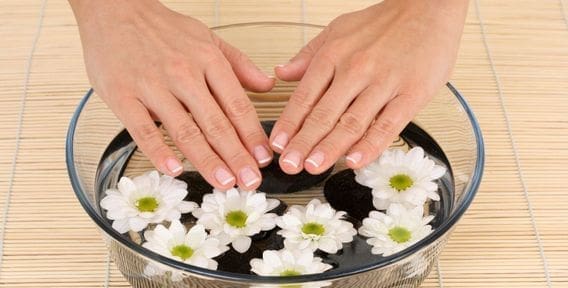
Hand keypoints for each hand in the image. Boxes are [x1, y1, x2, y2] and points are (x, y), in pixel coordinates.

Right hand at [70, 0, 274, 189]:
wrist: (113, 8)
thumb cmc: (162, 28)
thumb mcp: (208, 38)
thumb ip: (239, 64)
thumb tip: (267, 86)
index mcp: (207, 60)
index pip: (237, 105)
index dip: (252, 135)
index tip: (263, 158)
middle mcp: (183, 73)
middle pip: (216, 123)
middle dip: (236, 156)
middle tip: (250, 182)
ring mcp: (152, 85)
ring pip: (184, 130)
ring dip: (207, 161)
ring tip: (224, 182)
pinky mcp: (122, 95)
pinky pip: (142, 129)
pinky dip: (159, 152)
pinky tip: (174, 170)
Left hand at [270, 0, 467, 173]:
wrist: (429, 6)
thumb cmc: (383, 22)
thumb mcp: (337, 30)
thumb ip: (308, 55)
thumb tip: (281, 73)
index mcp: (334, 55)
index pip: (304, 97)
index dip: (289, 124)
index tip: (277, 145)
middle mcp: (355, 70)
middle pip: (324, 114)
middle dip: (303, 143)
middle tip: (288, 165)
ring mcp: (384, 83)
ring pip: (352, 122)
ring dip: (330, 148)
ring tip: (313, 167)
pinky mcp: (412, 94)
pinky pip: (388, 125)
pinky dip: (371, 146)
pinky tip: (355, 161)